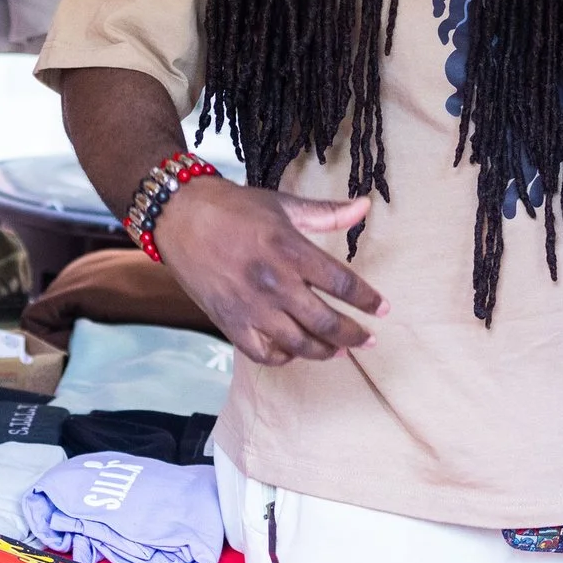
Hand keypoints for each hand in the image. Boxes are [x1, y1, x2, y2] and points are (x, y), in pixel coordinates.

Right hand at [151, 177, 388, 364]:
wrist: (180, 217)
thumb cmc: (234, 208)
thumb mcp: (283, 204)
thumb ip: (326, 212)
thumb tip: (365, 207)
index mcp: (290, 249)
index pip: (341, 283)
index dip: (367, 300)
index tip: (383, 309)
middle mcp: (274, 283)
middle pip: (326, 322)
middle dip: (354, 335)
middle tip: (369, 340)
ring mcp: (251, 307)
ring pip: (299, 344)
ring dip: (325, 351)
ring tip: (340, 351)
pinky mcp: (230, 323)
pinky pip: (265, 354)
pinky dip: (285, 357)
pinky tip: (295, 350)